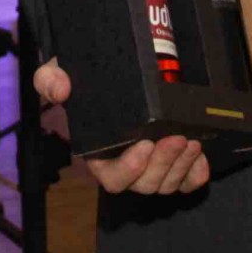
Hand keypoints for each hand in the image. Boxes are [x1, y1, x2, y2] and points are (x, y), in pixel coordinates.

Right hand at [32, 60, 210, 194]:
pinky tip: (201, 157)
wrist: (107, 68)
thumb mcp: (57, 72)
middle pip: (145, 184)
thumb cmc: (80, 78)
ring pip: (167, 182)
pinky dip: (195, 173)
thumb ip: (50, 79)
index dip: (130, 169)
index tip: (144, 145)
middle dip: (164, 165)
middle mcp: (126, 164)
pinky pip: (187, 179)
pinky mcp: (172, 159)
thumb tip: (60, 90)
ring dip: (181, 166)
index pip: (113, 178)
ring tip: (191, 140)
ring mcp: (151, 164)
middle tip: (177, 138)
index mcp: (99, 154)